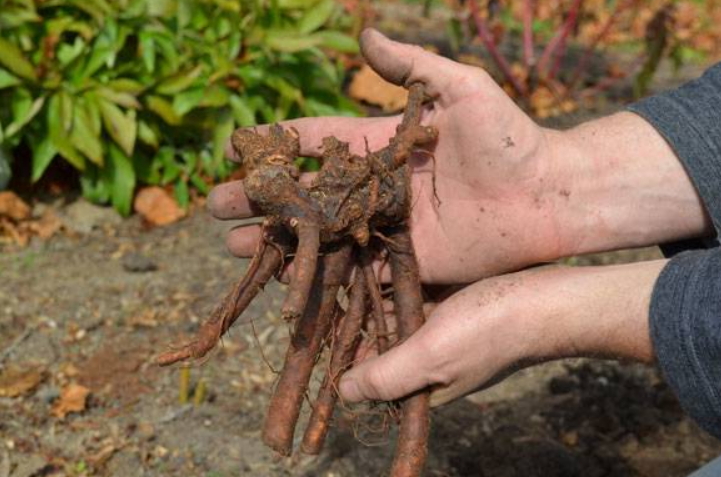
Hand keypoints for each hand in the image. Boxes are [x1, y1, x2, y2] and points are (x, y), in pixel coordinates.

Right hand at [208, 28, 573, 283]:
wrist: (548, 194)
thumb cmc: (507, 137)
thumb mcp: (460, 88)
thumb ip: (411, 66)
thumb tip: (362, 33)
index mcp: (381, 145)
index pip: (316, 142)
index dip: (277, 147)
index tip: (236, 154)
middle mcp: (376, 187)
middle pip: (306, 193)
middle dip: (261, 200)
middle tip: (215, 208)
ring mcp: (387, 226)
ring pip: (320, 234)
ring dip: (278, 241)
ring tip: (235, 247)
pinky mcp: (405, 259)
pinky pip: (355, 268)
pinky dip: (319, 274)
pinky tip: (284, 281)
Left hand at [338, 259, 666, 405]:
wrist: (552, 300)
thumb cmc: (492, 330)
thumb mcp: (432, 357)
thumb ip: (386, 376)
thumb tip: (342, 392)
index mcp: (420, 384)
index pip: (367, 372)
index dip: (342, 348)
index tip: (316, 316)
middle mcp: (428, 361)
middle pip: (378, 341)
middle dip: (355, 316)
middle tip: (326, 281)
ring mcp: (442, 333)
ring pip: (394, 315)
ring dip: (373, 294)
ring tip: (345, 264)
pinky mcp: (453, 308)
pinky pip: (415, 296)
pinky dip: (398, 282)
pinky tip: (380, 259)